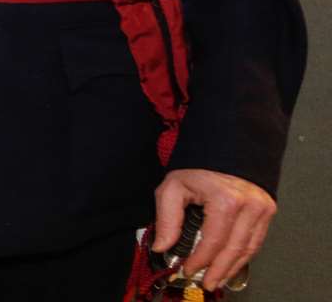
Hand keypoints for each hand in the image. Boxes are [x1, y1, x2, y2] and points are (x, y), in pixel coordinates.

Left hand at [152, 168, 275, 290]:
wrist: (224, 146)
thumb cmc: (197, 165)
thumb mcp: (173, 186)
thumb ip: (168, 218)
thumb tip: (162, 247)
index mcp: (225, 199)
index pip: (214, 241)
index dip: (201, 260)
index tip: (188, 269)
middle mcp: (249, 206)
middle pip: (234, 249)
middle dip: (219, 270)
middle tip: (207, 284)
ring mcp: (262, 208)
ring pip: (249, 248)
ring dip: (233, 267)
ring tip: (218, 279)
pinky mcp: (268, 210)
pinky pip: (257, 240)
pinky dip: (244, 255)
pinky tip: (231, 264)